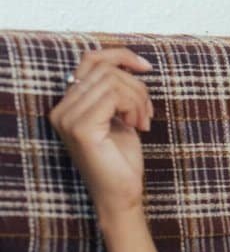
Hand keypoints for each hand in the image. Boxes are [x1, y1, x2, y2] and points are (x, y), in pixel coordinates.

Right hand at [48, 48, 154, 218]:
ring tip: (143, 122)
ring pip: (112, 81)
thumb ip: (116, 92)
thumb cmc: (122, 160)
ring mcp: (67, 118)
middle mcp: (61, 110)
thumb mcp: (120, 117)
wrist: (121, 195)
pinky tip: (138, 126)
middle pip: (105, 69)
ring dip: (139, 99)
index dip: (121, 57)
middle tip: (147, 114)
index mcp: (68, 105)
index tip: (146, 67)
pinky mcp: (81, 128)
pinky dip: (134, 106)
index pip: (91, 61)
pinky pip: (114, 96)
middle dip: (137, 87)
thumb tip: (128, 63)